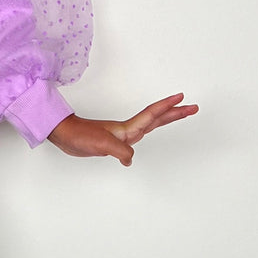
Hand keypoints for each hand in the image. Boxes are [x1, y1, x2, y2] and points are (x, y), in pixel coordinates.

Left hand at [48, 93, 197, 166]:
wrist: (64, 134)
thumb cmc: (80, 136)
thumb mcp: (101, 144)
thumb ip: (119, 150)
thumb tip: (130, 158)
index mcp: (127, 129)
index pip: (152, 115)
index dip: (167, 108)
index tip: (183, 99)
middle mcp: (127, 130)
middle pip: (157, 118)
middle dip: (176, 113)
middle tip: (193, 107)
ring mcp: (122, 134)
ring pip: (149, 125)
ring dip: (165, 120)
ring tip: (179, 114)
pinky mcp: (114, 141)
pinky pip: (137, 136)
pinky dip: (145, 135)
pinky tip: (142, 142)